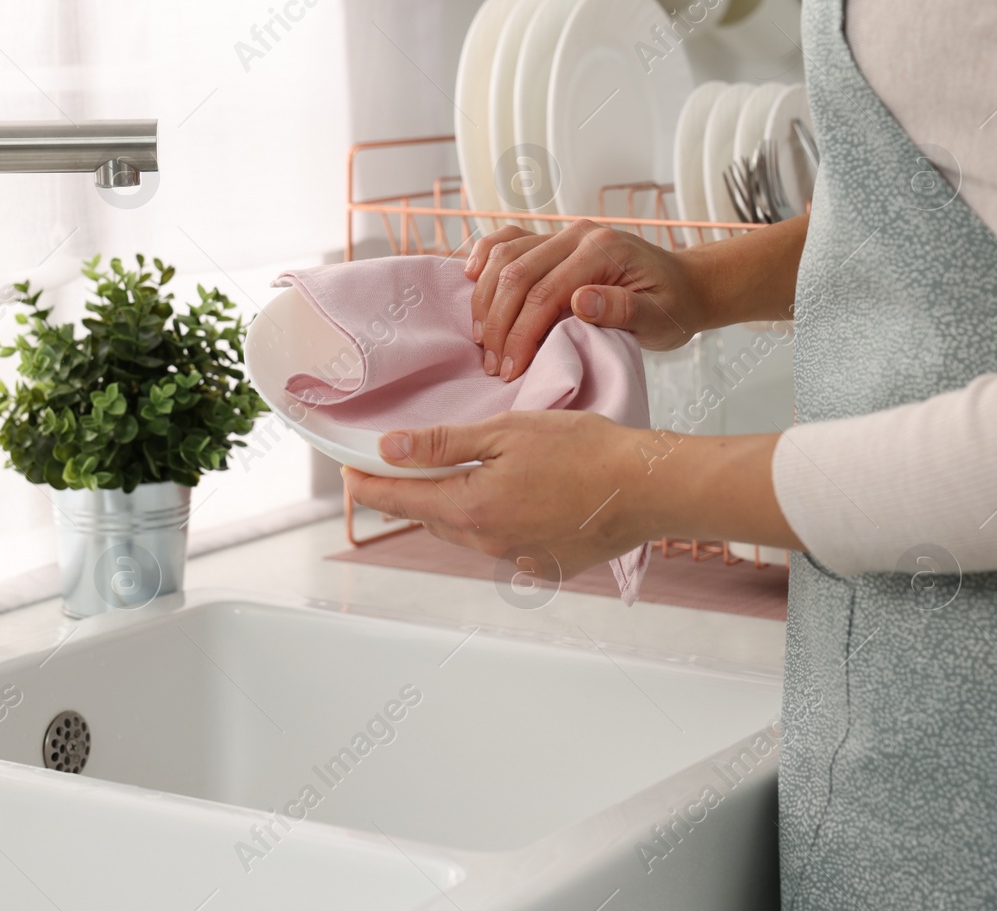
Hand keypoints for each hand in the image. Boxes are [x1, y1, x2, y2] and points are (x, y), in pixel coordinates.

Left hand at [343, 413, 804, 573]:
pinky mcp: (546, 565)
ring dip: (454, 506)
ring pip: (467, 531)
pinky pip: (504, 543)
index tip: (347, 473)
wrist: (649, 487)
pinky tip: (515, 497)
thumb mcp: (506, 432)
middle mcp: (488, 543)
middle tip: (397, 467)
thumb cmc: (584, 450)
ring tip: (456, 475)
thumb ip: (443, 445)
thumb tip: (389, 450)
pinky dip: (496, 521)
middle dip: (411, 494)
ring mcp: (518, 559)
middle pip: (431, 517)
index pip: (400, 500)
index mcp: (471, 508)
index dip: (368, 486)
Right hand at [463, 221, 707, 379]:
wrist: (685, 283)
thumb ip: (623, 309)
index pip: (545, 293)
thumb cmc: (673, 307)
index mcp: (603, 250)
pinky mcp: (552, 239)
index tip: (510, 370)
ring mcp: (562, 233)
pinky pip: (507, 240)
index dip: (521, 334)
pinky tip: (470, 279)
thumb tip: (580, 302)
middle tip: (494, 365)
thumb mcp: (661, 318)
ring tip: (483, 340)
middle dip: (498, 323)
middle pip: (516, 273)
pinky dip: (484, 257)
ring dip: (486, 300)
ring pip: (504, 256)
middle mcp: (577, 234)